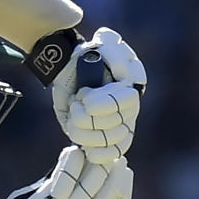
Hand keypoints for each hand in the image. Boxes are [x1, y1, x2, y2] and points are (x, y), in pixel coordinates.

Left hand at [51, 28, 145, 161]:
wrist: (68, 71)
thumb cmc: (87, 56)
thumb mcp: (102, 43)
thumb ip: (113, 50)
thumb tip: (121, 71)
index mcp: (131, 90)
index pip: (124, 104)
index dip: (101, 104)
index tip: (83, 96)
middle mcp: (128, 111)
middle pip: (114, 128)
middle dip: (86, 117)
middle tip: (75, 103)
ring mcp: (117, 128)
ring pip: (108, 142)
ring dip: (83, 132)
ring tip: (72, 117)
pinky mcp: (103, 141)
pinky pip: (108, 156)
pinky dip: (95, 154)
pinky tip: (83, 146)